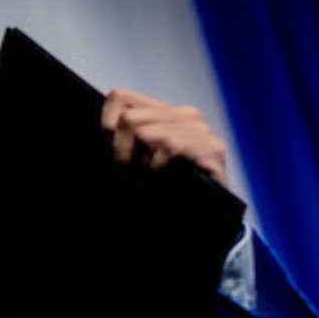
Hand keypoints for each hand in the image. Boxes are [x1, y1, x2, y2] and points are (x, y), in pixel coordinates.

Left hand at [100, 89, 229, 186]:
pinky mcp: (213, 148)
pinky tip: (166, 176)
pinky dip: (158, 166)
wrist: (193, 220)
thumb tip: (106, 122)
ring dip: (142, 163)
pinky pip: (170, 146)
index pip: (119, 97)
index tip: (117, 152)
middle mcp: (185, 115)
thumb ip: (117, 133)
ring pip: (147, 133)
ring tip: (153, 175)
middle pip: (129, 118)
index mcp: (164, 112)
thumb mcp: (129, 157)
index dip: (107, 126)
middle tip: (136, 170)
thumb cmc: (159, 188)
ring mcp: (202, 129)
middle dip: (123, 150)